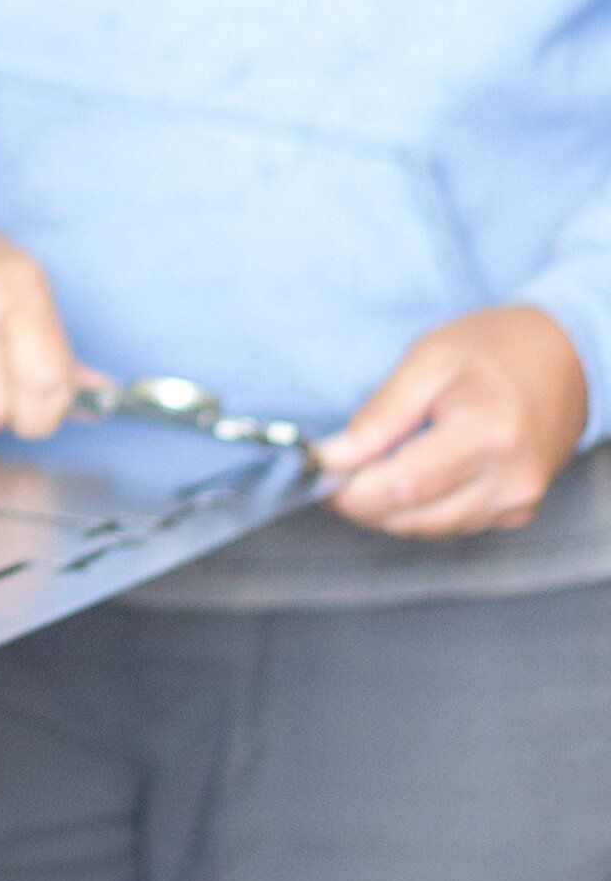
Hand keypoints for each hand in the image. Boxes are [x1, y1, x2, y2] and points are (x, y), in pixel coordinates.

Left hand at [314, 305, 586, 540]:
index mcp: (486, 436)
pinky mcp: (517, 512)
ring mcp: (517, 502)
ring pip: (426, 529)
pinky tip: (412, 477)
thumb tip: (332, 459)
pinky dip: (420, 509)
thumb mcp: (428, 362)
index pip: (402, 487)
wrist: (563, 358)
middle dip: (361, 502)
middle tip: (333, 474)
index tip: (316, 473)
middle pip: (410, 517)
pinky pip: (451, 525)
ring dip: (388, 509)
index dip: (351, 489)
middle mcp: (508, 480)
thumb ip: (380, 415)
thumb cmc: (491, 350)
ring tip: (368, 470)